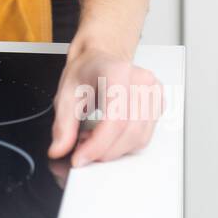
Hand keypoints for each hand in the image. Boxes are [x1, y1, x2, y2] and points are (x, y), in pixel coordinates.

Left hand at [48, 46, 162, 167]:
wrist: (101, 59)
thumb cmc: (87, 70)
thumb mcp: (66, 92)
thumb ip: (62, 124)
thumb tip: (59, 149)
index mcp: (117, 71)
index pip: (115, 118)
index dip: (98, 145)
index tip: (80, 158)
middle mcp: (141, 81)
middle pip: (130, 132)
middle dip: (104, 151)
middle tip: (82, 149)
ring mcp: (153, 92)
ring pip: (139, 139)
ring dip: (113, 149)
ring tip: (93, 139)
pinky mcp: (158, 104)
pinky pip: (144, 137)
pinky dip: (124, 145)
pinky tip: (107, 136)